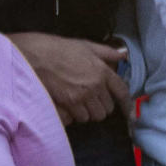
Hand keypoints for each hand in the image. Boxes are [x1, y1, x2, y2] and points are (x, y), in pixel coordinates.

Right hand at [7, 33, 129, 124]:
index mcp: (103, 71)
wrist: (37, 56)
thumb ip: (107, 53)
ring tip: (80, 106)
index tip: (127, 111)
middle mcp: (95, 86)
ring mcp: (82, 96)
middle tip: (93, 103)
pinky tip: (70, 109)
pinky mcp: (68, 104)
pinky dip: (76, 116)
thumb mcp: (87, 46)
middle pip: (107, 108)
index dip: (126, 103)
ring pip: (93, 116)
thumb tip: (123, 56)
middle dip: (102, 107)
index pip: (122, 91)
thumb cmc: (61, 49)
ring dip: (89, 113)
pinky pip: (78, 119)